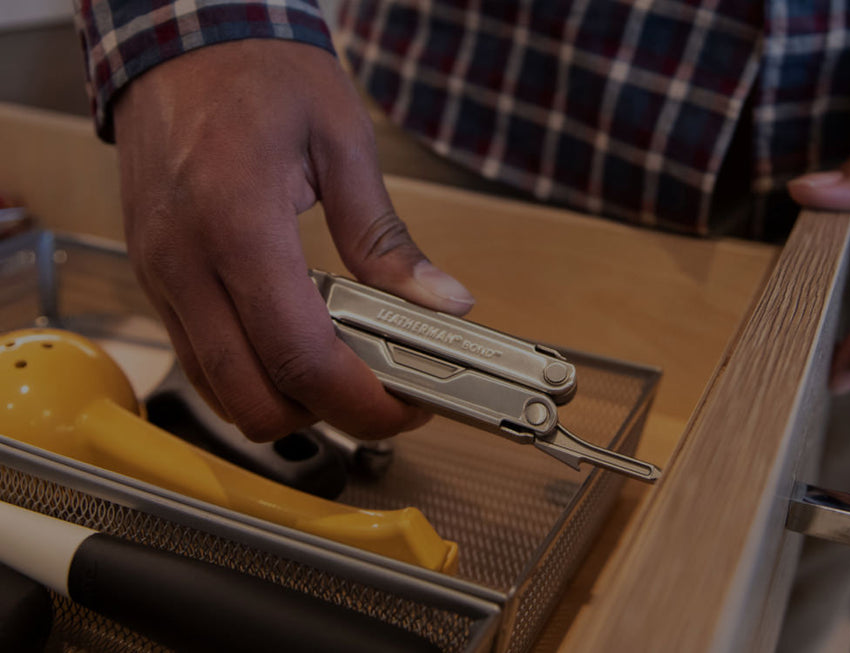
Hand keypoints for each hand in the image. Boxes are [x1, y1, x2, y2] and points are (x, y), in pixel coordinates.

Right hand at [114, 40, 473, 439]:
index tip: (402, 407)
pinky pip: (198, 359)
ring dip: (285, 402)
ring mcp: (160, 276)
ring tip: (340, 372)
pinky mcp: (154, 277)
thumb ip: (387, 238)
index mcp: (238, 223)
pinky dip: (250, 374)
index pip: (300, 356)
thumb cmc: (256, 71)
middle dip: (325, 417)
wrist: (179, 35)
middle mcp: (186, 262)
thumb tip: (440, 301)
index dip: (359, 401)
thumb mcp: (342, 143)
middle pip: (253, 399)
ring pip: (219, 392)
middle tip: (378, 396)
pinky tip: (292, 345)